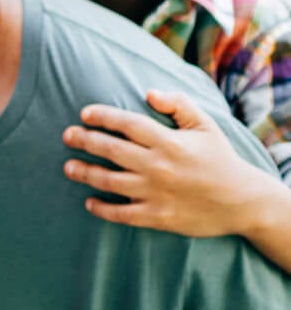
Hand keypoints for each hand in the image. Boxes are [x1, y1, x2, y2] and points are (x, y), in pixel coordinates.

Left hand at [61, 89, 274, 237]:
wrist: (243, 202)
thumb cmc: (220, 159)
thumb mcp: (205, 125)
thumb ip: (178, 104)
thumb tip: (148, 92)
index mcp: (169, 142)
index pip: (127, 124)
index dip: (103, 116)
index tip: (84, 114)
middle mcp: (158, 166)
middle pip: (111, 150)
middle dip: (84, 141)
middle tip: (67, 136)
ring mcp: (155, 193)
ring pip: (110, 181)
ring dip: (85, 173)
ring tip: (68, 167)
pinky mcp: (157, 217)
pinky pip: (122, 214)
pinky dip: (102, 209)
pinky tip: (89, 202)